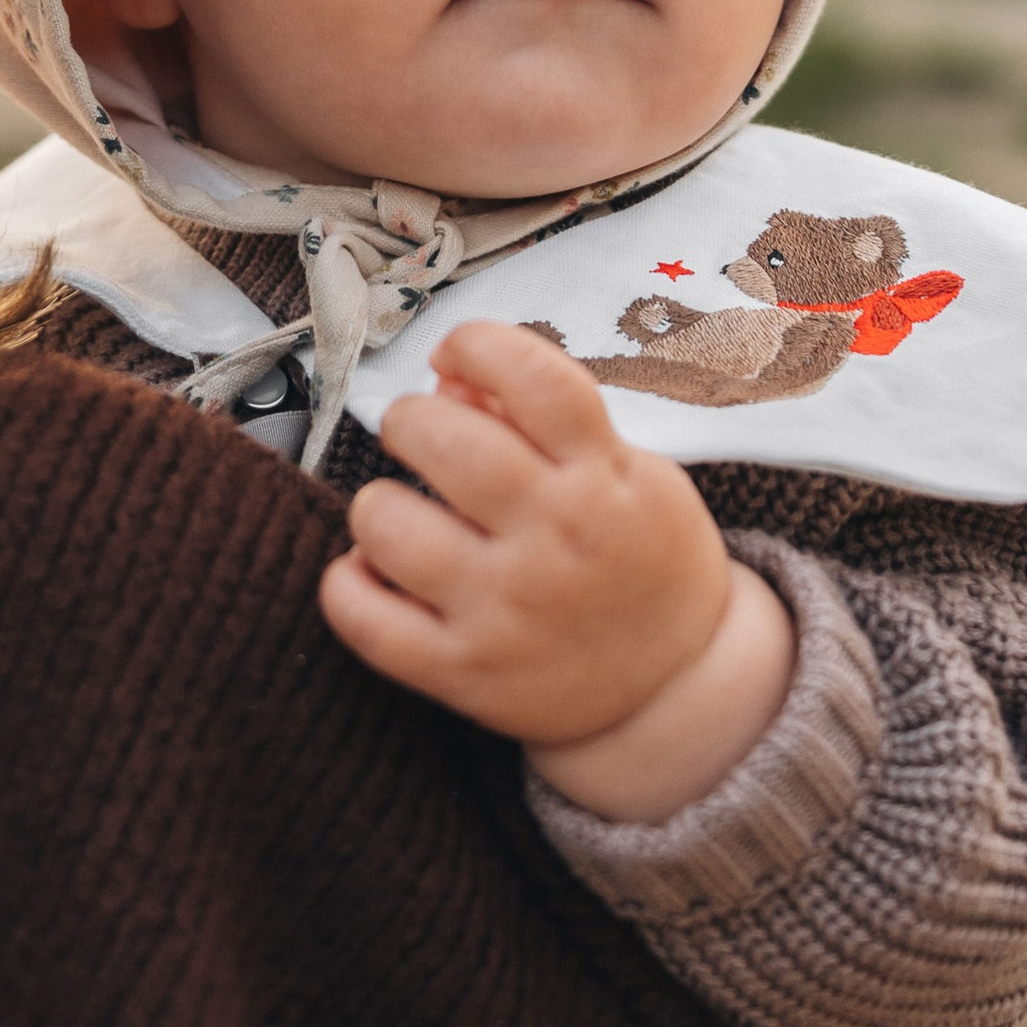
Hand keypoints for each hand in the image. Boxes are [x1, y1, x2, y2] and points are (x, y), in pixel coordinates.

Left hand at [316, 320, 796, 820]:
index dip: (478, 345)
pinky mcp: (466, 673)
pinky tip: (374, 571)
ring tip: (401, 512)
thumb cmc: (639, 555)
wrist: (678, 682)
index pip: (533, 377)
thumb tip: (447, 380)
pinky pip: (366, 621)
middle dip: (411, 418)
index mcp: (603, 477)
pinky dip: (348, 585)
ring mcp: (507, 612)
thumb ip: (539, 419)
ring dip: (377, 504)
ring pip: (390, 526)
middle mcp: (555, 540)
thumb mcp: (624, 471)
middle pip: (446, 441)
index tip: (458, 355)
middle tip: (419, 434)